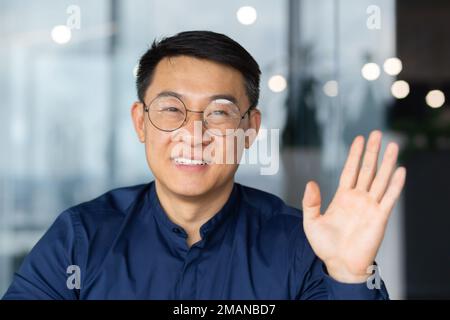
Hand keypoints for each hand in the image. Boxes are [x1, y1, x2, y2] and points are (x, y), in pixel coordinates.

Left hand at [302, 130, 405, 282]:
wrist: (339, 265)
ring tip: (393, 145)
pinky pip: (389, 198)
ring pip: (380, 180)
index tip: (358, 139)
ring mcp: (370, 207)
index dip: (354, 155)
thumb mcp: (311, 222)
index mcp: (343, 197)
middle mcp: (358, 199)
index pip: (350, 170)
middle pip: (367, 170)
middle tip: (376, 134)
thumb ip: (310, 202)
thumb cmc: (325, 245)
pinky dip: (396, 185)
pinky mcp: (379, 217)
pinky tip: (401, 171)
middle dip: (371, 152)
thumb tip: (311, 182)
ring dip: (387, 163)